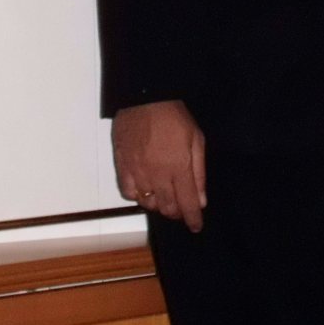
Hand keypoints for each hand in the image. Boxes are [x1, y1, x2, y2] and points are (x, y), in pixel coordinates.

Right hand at [111, 100, 206, 231]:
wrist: (145, 98)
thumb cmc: (174, 116)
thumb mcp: (196, 140)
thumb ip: (199, 173)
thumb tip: (201, 200)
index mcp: (179, 168)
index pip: (187, 204)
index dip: (193, 219)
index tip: (196, 226)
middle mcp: (158, 175)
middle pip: (167, 208)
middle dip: (177, 213)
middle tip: (182, 209)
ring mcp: (138, 172)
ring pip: (148, 203)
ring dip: (159, 205)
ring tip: (165, 197)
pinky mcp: (122, 167)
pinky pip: (129, 193)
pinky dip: (138, 197)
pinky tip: (145, 190)